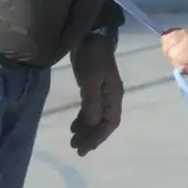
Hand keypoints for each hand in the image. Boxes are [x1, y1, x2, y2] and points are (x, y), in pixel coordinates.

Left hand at [69, 34, 122, 156]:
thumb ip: (91, 103)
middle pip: (104, 122)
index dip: (99, 136)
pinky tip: (74, 126)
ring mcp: (102, 92)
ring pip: (96, 117)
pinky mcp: (93, 87)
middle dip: (92, 137)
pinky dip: (83, 119)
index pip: (110, 122)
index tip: (85, 148)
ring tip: (73, 141)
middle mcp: (111, 97)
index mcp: (114, 96)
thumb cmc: (92, 58)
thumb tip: (91, 124)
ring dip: (86, 130)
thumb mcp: (90, 80)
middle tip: (76, 149)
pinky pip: (90, 109)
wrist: (90, 38)